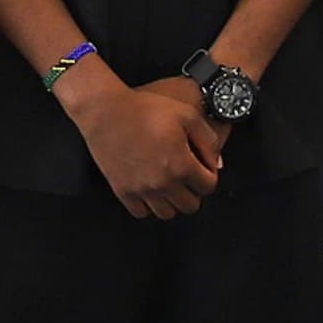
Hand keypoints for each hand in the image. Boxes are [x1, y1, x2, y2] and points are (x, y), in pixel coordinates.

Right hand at [74, 77, 224, 219]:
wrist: (106, 111)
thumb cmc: (144, 109)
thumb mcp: (186, 115)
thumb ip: (208, 140)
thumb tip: (216, 163)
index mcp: (181, 165)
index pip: (208, 186)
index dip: (209, 175)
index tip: (203, 167)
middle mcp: (163, 183)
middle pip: (190, 205)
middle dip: (193, 191)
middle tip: (187, 176)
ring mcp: (141, 190)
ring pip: (167, 213)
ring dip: (173, 201)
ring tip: (170, 185)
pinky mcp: (123, 190)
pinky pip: (141, 213)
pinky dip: (149, 206)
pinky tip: (150, 190)